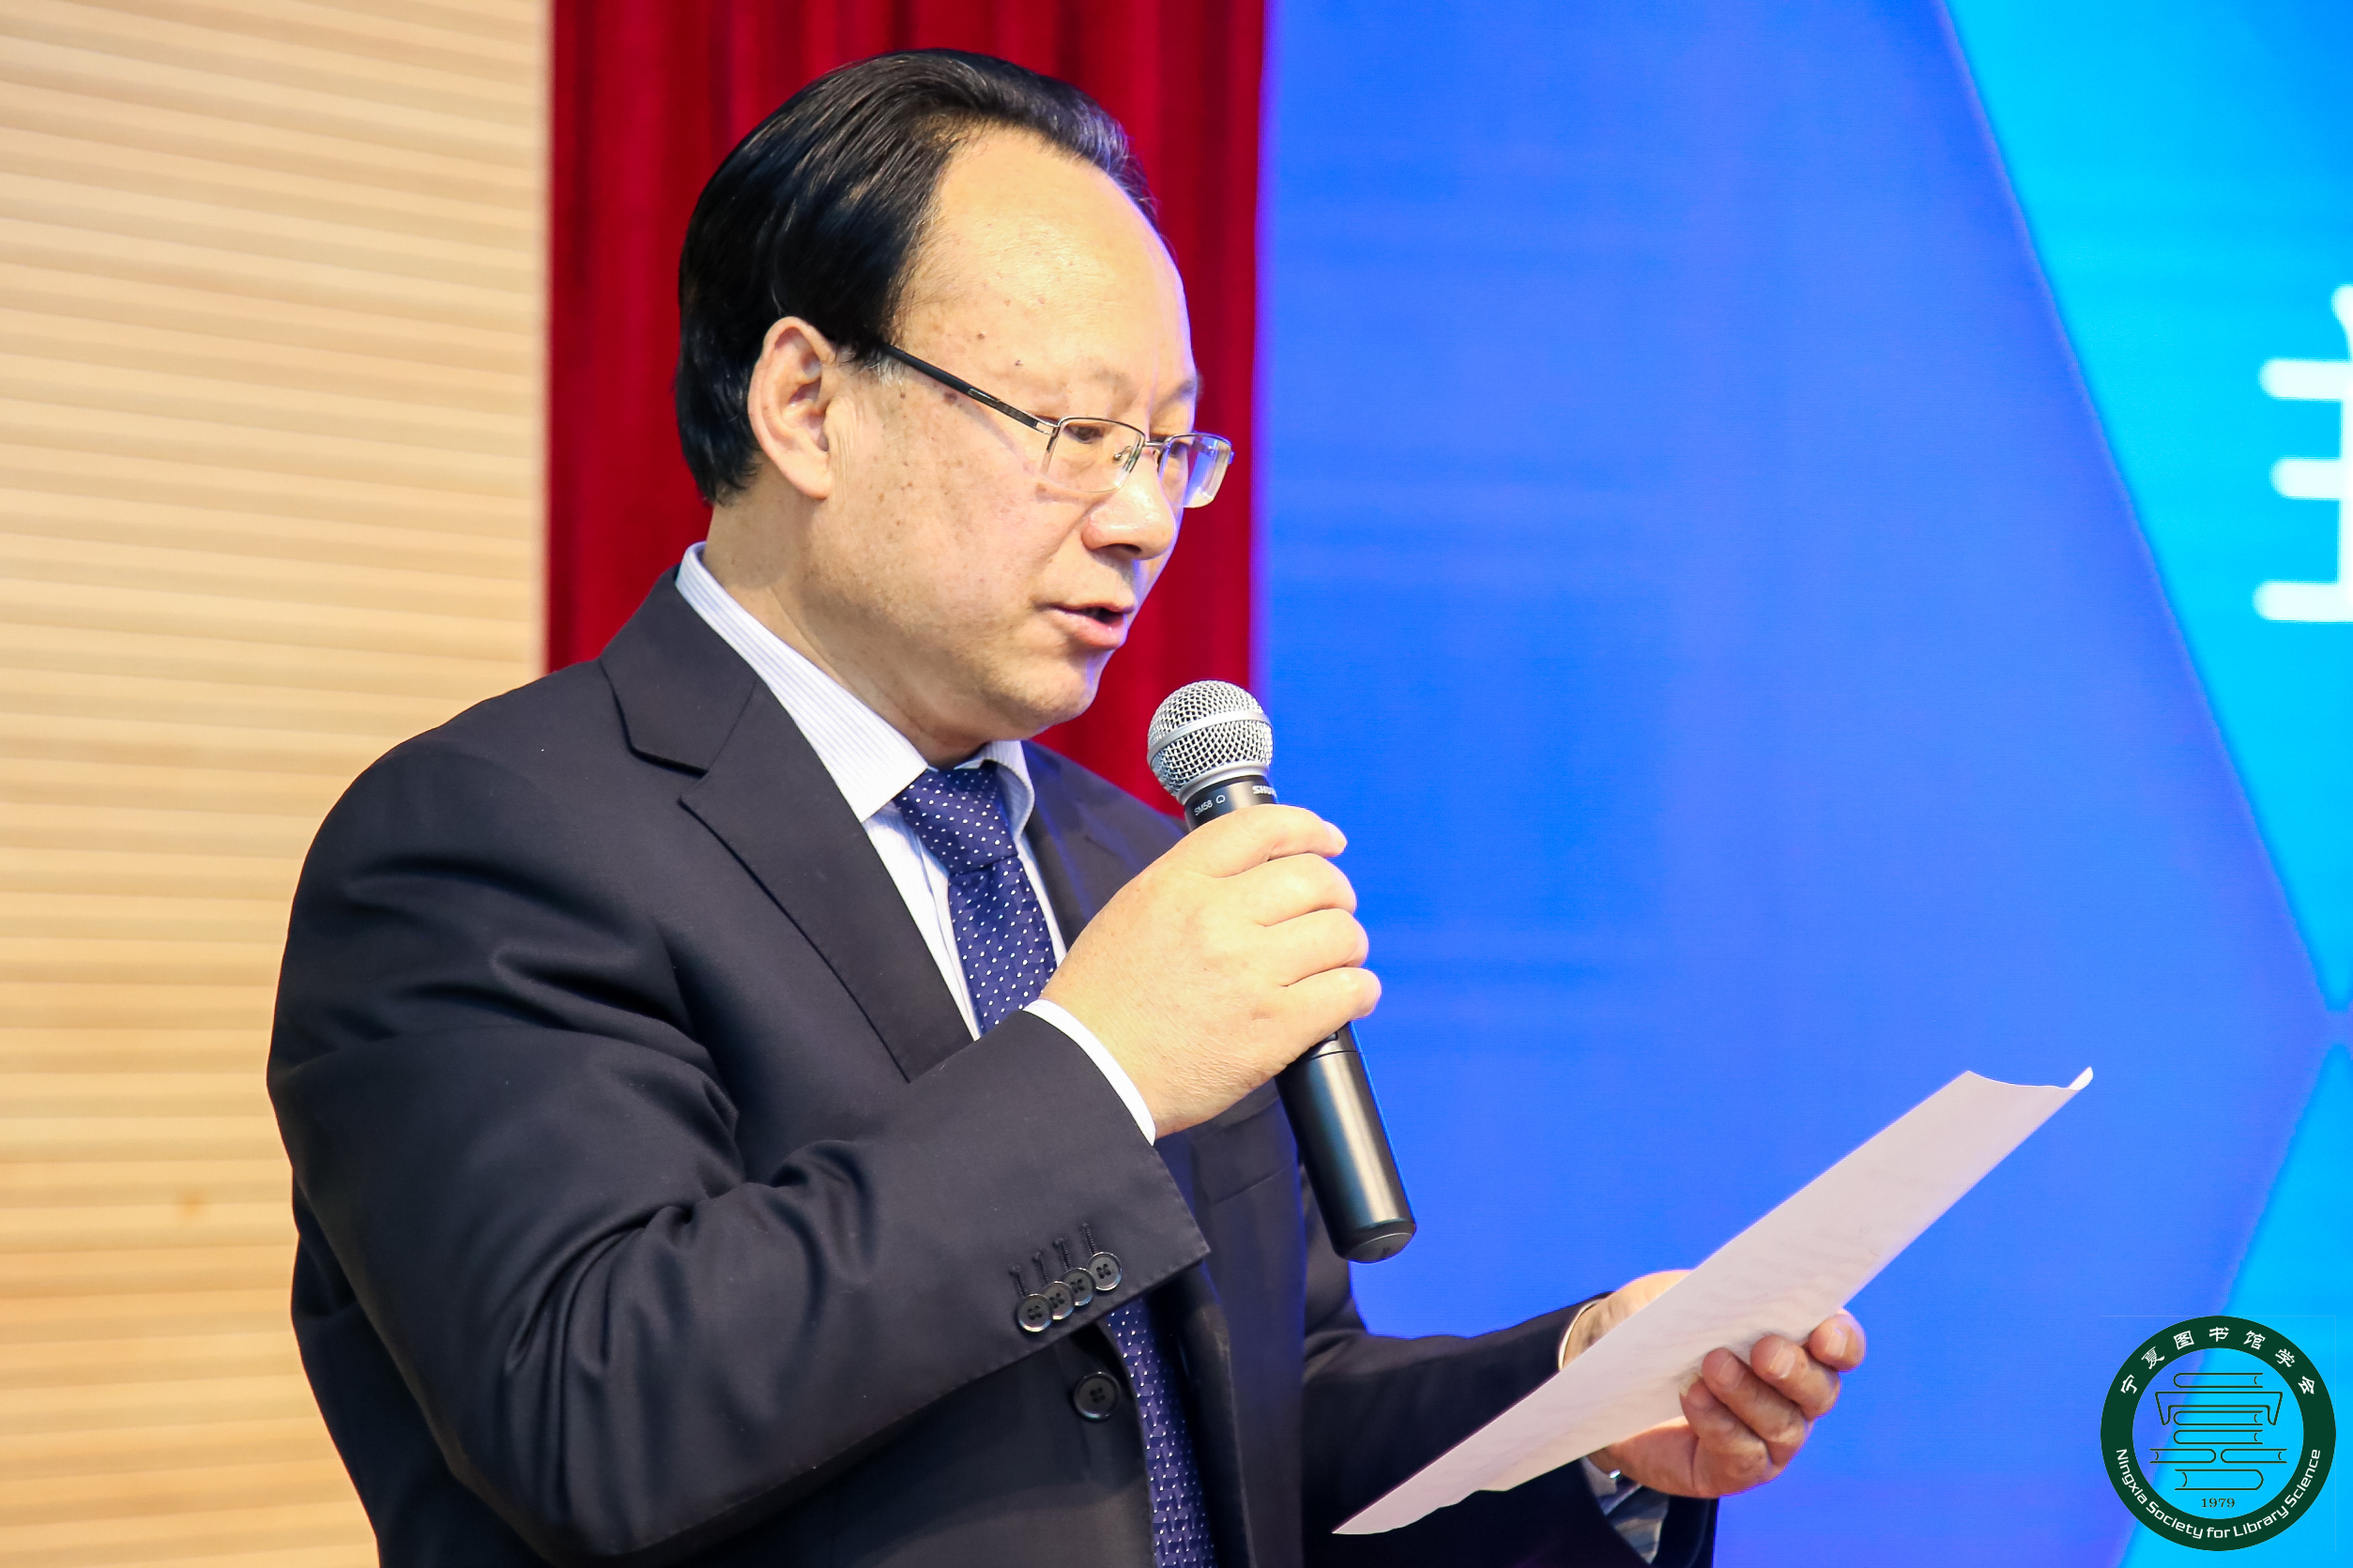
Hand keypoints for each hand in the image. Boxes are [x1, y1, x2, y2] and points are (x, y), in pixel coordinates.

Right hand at [1042, 805, 1377, 1135]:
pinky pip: (1347, 991)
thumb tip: (1261, 869)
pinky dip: (1358, 991)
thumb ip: (1194, 881)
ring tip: (1334, 961)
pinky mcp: (1274, 1029)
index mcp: (1178, 883)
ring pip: (1339, 934)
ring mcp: (1249, 973)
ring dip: (1347, 946)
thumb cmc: (1106, 997)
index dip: (1309, 829)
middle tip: (1332, 913)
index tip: (1328, 842)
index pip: (1262, 827)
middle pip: (1314, 879)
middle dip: (1336, 894)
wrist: (1091, 1071)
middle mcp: (1217, 918)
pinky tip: (1346, 996)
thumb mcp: (1135, 910)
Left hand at [1568, 1273, 1865, 1497]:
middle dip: (1796, 1370)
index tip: (1823, 1333)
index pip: (1841, 1346)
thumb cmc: (1657, 1326)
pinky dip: (1719, 1423)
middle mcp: (1795, 1396)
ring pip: (1782, 1425)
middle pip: (1819, 1390)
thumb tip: (1736, 1293)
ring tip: (1712, 1365)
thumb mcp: (1678, 1297)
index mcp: (1795, 1342)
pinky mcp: (1734, 1469)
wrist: (1606, 1372)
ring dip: (1748, 1394)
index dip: (1842, 1342)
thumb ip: (1710, 1295)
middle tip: (1765, 1351)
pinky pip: (1742, 1454)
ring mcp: (1770, 1438)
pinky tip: (1692, 1396)